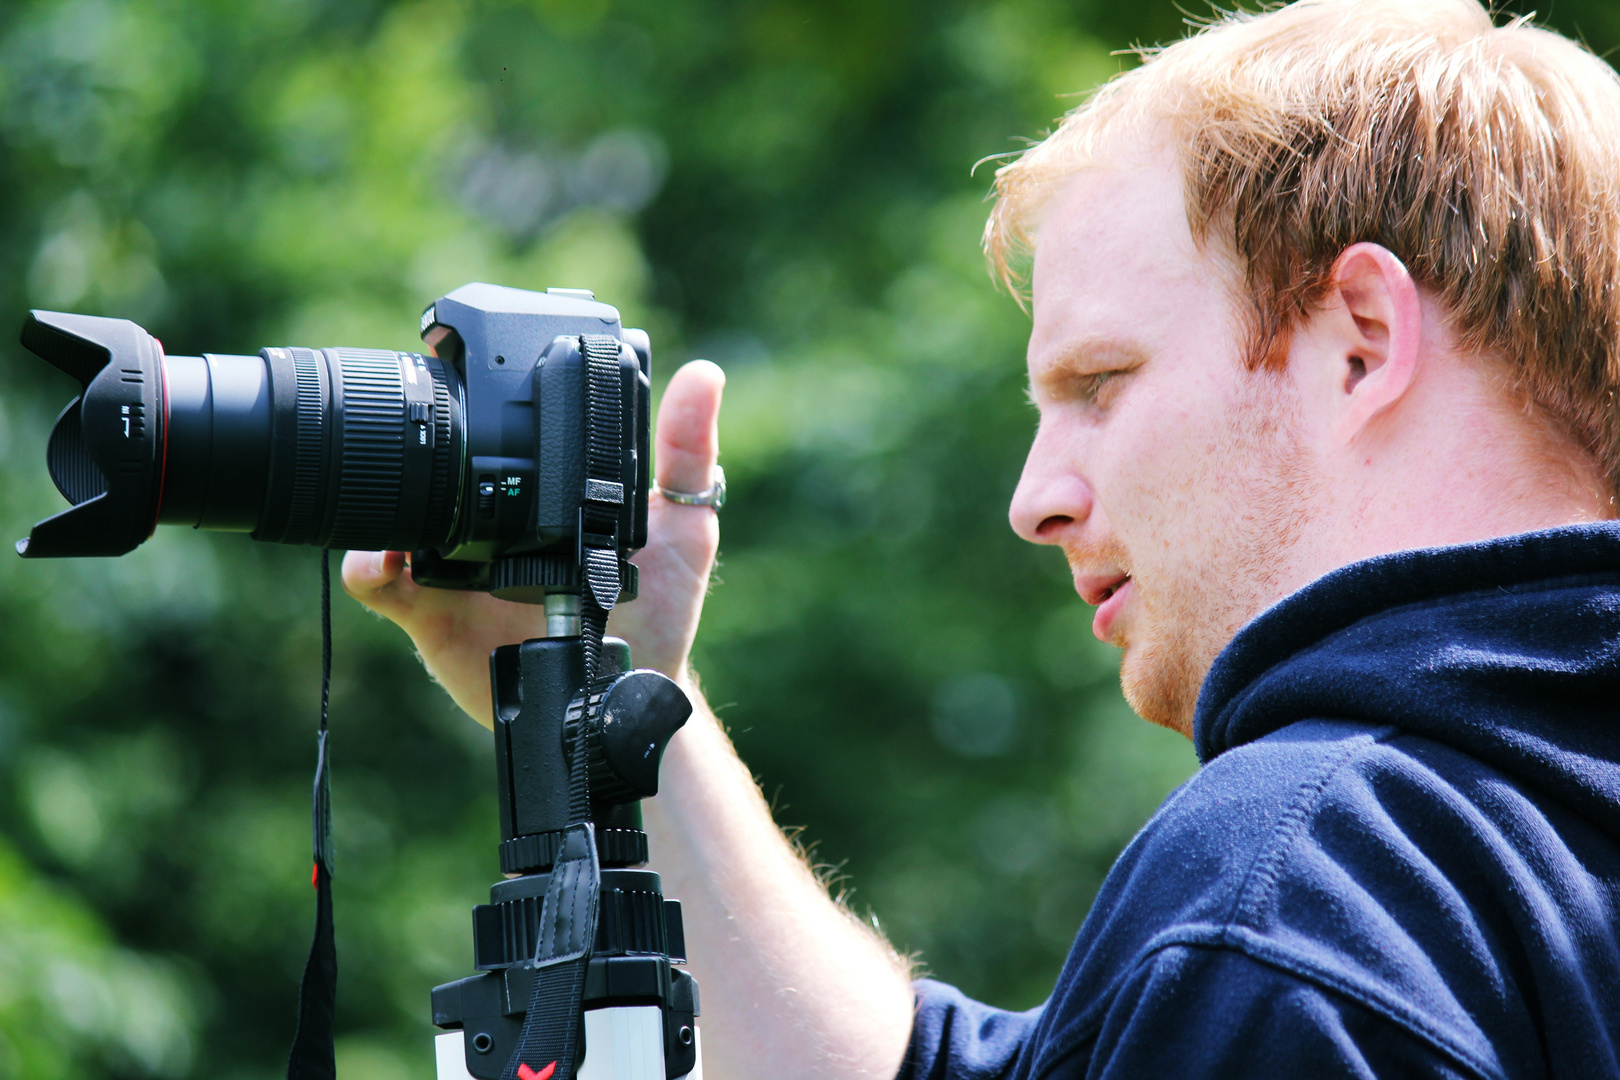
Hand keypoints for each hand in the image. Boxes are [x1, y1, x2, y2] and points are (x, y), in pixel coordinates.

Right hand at [342, 360, 725, 726]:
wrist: (625, 692)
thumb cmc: (657, 609)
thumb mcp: (683, 526)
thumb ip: (687, 455)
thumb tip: (703, 374)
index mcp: (536, 495)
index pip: (492, 434)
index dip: (472, 401)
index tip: (468, 374)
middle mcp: (486, 524)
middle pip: (427, 471)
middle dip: (412, 451)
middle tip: (422, 438)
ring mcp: (452, 569)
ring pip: (391, 523)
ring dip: (383, 510)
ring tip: (397, 509)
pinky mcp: (431, 616)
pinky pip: (383, 587)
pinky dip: (371, 568)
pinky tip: (388, 559)